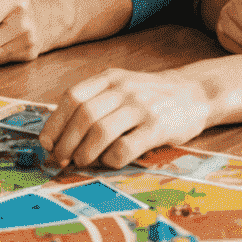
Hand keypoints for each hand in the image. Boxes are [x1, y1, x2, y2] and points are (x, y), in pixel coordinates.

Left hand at [40, 68, 211, 169]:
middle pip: (83, 116)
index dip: (55, 122)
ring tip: (81, 162)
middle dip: (66, 142)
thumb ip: (95, 102)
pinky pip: (125, 147)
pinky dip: (111, 159)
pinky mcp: (158, 127)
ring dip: (85, 152)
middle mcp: (123, 89)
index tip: (47, 142)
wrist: (194, 93)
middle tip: (61, 159)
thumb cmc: (149, 96)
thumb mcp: (120, 87)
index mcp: (109, 78)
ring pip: (100, 131)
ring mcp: (141, 106)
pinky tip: (109, 162)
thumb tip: (61, 135)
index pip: (72, 97)